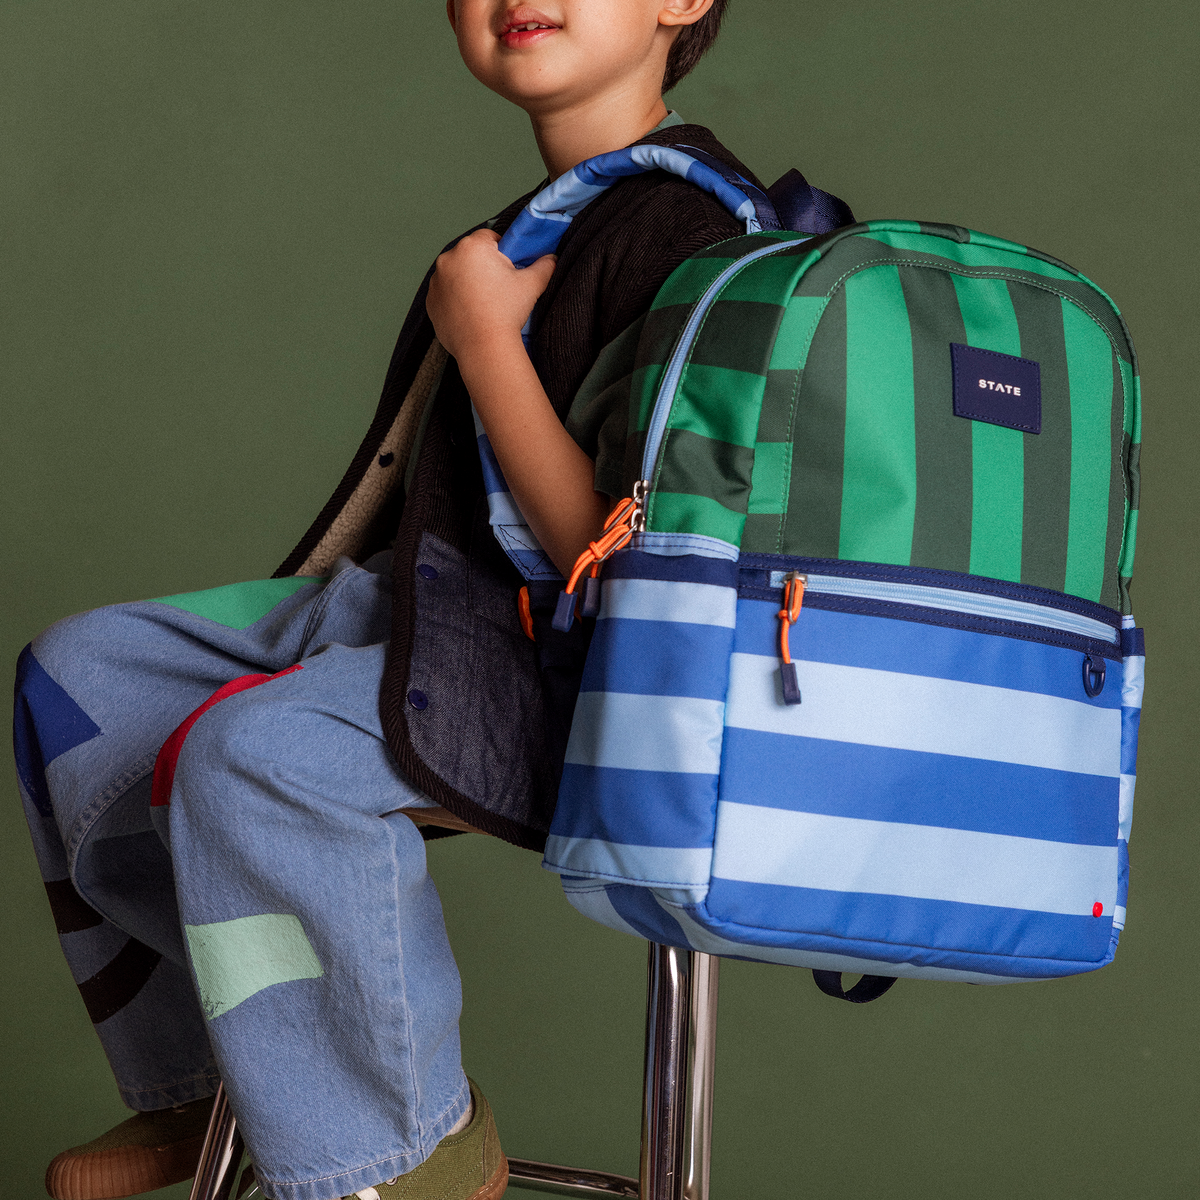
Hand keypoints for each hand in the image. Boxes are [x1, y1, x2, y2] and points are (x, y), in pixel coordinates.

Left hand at [425, 229, 555, 360]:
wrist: (484, 347)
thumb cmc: (506, 312)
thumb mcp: (531, 284)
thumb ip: (544, 265)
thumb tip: (551, 258)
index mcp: (472, 247)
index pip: (489, 237)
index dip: (502, 252)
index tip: (508, 269)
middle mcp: (448, 258)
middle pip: (470, 255)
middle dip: (483, 267)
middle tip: (498, 289)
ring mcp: (436, 281)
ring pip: (456, 274)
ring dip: (467, 281)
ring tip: (483, 303)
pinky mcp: (430, 301)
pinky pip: (445, 294)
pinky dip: (455, 299)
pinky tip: (470, 313)